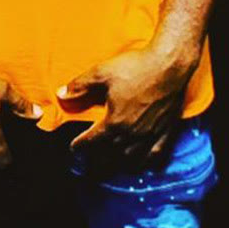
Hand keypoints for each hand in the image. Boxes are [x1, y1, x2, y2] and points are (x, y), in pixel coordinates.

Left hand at [57, 43, 197, 174]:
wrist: (168, 65)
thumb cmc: (135, 67)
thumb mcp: (101, 72)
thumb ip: (80, 85)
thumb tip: (61, 94)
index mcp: (114, 123)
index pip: (92, 141)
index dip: (80, 146)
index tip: (74, 148)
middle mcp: (131, 135)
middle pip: (109, 155)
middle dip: (96, 159)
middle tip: (88, 161)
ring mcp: (149, 136)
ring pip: (131, 160)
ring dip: (117, 164)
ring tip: (110, 164)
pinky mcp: (165, 132)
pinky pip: (154, 157)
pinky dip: (145, 162)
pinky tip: (140, 162)